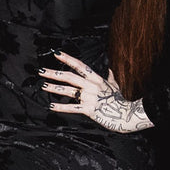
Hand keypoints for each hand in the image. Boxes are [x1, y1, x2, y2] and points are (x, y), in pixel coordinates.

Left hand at [38, 50, 153, 132]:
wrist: (127, 115)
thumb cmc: (120, 100)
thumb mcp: (115, 85)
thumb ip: (110, 76)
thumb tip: (110, 68)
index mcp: (96, 79)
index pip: (80, 66)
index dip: (67, 59)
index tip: (56, 54)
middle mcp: (92, 86)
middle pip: (70, 77)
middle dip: (55, 73)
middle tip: (42, 71)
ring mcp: (90, 98)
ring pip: (69, 91)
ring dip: (55, 88)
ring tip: (44, 85)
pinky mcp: (89, 110)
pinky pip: (73, 108)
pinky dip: (61, 107)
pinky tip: (52, 106)